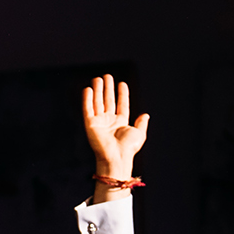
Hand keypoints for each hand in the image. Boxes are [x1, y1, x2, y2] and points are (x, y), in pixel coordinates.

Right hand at [83, 75, 148, 198]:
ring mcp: (99, 121)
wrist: (117, 157)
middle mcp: (109, 120)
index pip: (121, 104)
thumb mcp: (139, 134)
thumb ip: (141, 123)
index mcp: (120, 122)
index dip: (122, 94)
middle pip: (108, 100)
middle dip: (107, 88)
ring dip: (97, 90)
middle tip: (107, 76)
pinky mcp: (90, 123)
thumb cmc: (128, 148)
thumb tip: (146, 114)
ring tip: (98, 78)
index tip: (122, 83)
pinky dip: (87, 99)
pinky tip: (88, 89)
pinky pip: (88, 108)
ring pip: (98, 102)